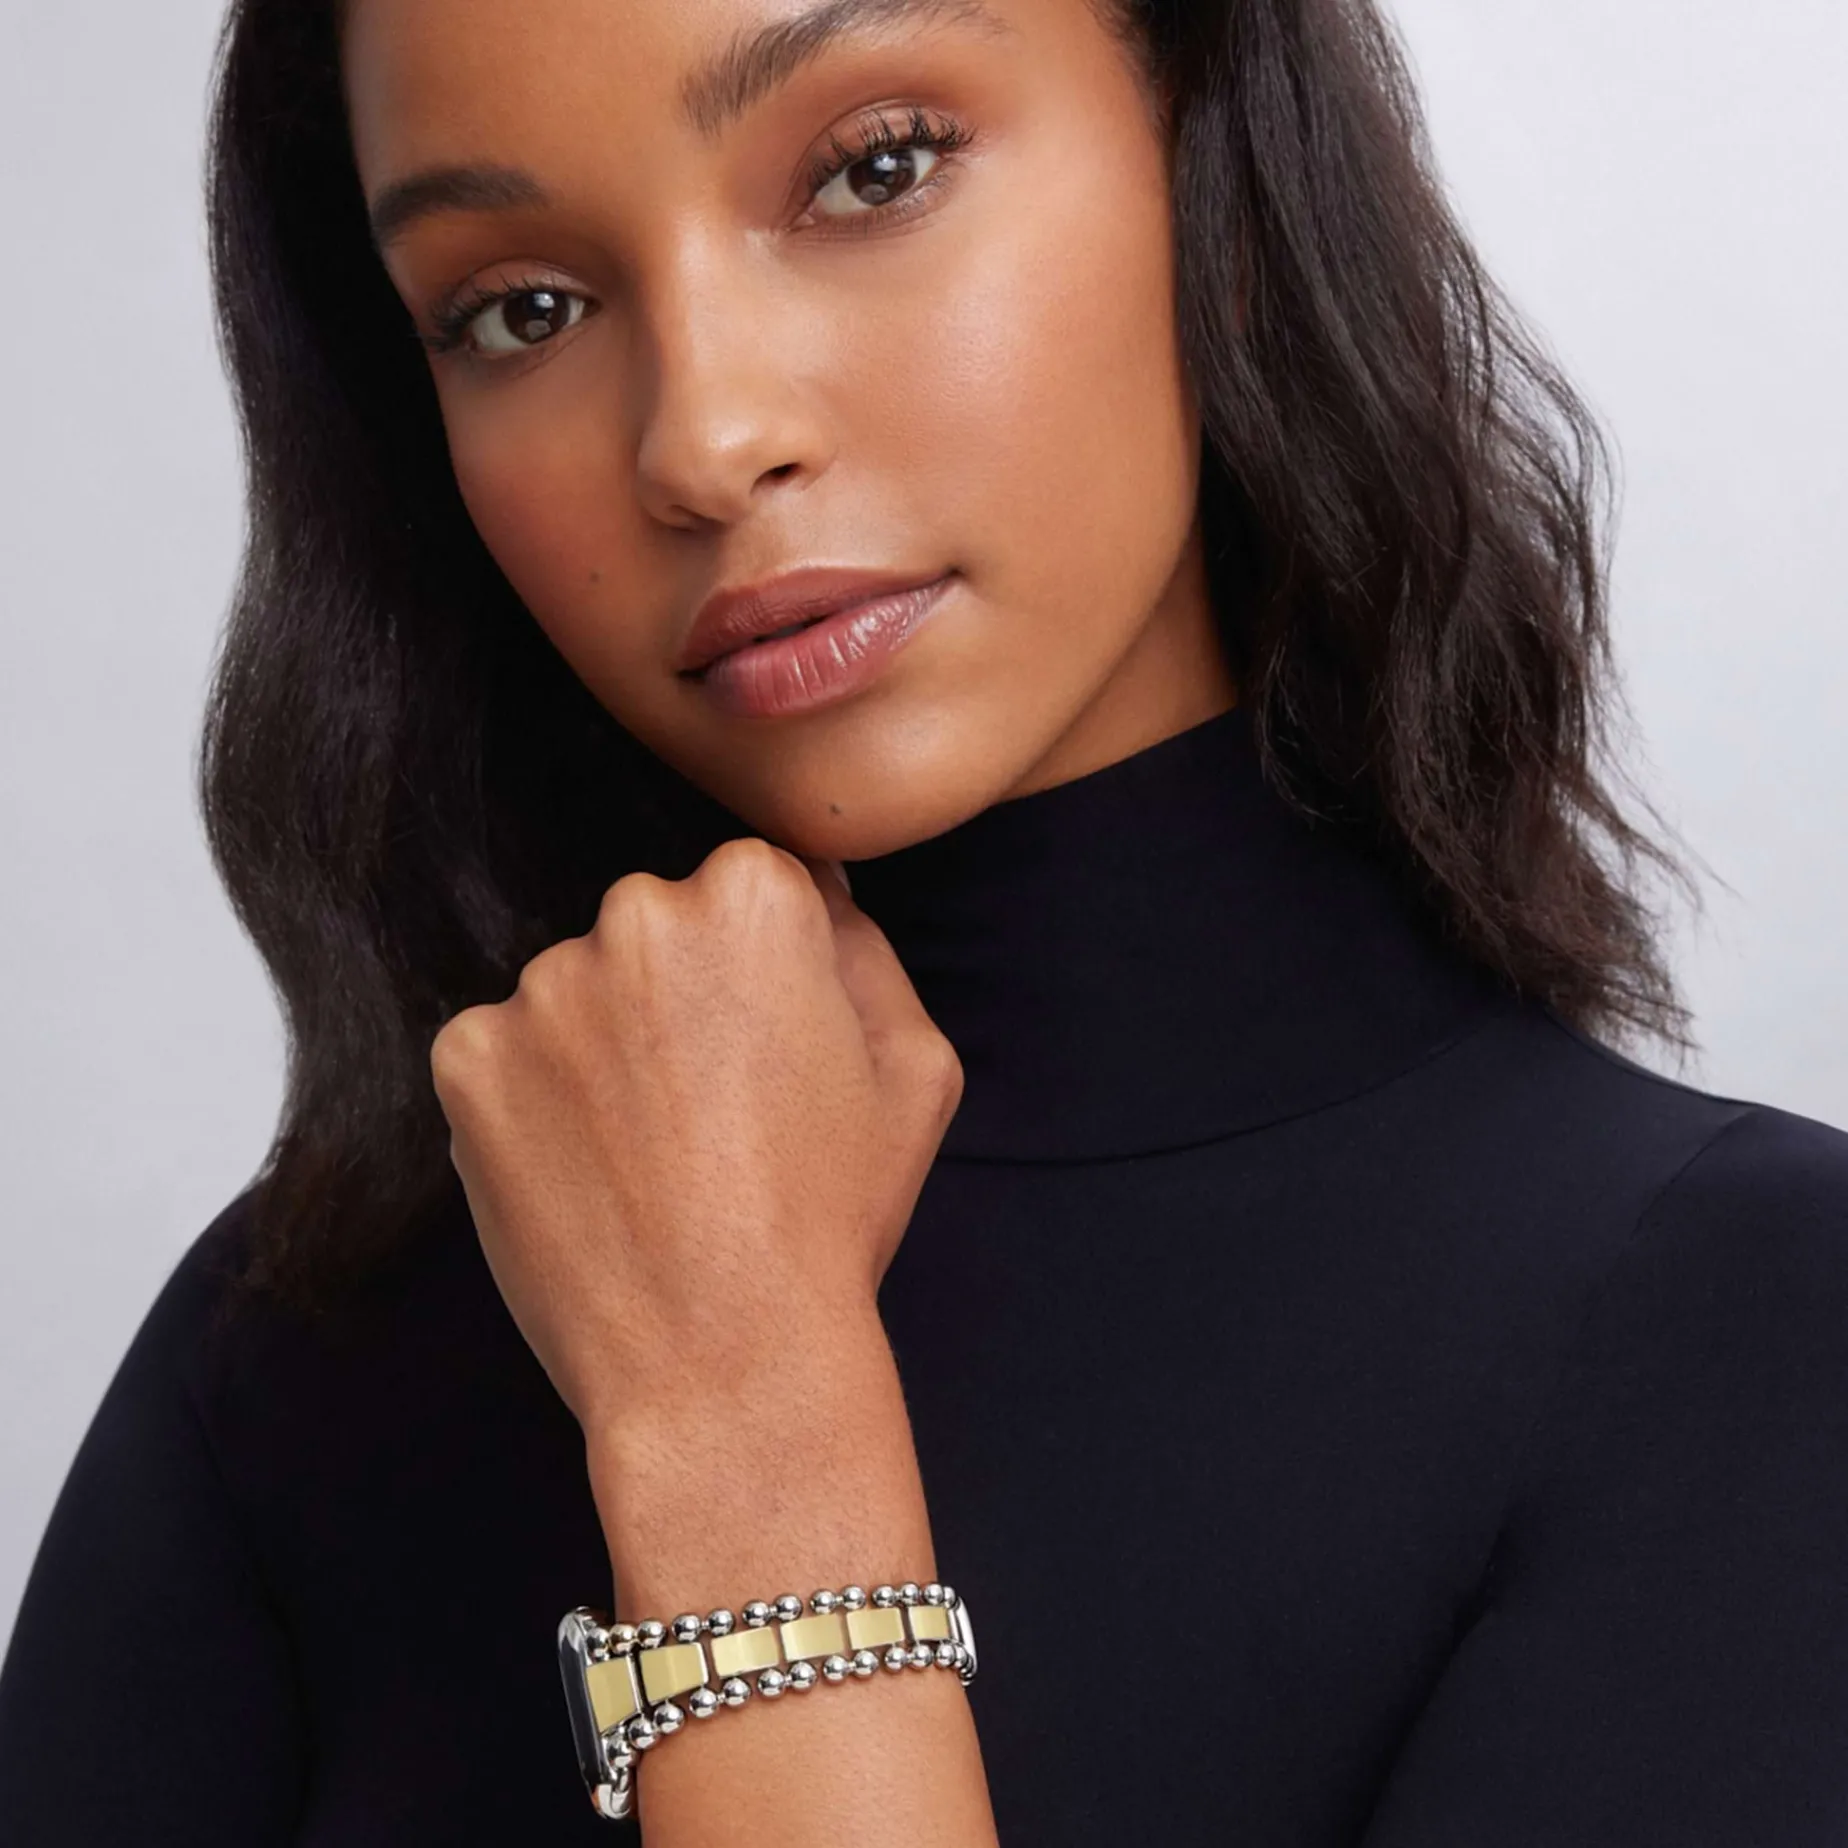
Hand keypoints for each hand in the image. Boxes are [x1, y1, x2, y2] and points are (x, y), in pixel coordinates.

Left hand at [428, 835, 964, 1445]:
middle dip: (676, 995)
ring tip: (645, 1155)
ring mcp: (541, 986)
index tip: (766, 1047)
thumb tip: (815, 897)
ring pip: (575, 993)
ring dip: (601, 1048)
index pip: (748, 887)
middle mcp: (636, 915)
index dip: (764, 971)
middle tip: (708, 1107)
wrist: (722, 1359)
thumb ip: (865, 950)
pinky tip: (586, 1171)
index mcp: (752, 898)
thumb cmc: (832, 1218)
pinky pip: (501, 1054)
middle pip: (654, 929)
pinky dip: (534, 1101)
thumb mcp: (917, 1068)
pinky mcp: (467, 1059)